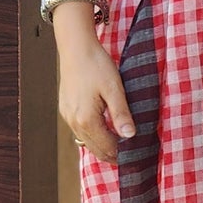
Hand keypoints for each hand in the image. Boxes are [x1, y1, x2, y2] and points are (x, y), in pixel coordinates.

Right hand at [58, 35, 136, 161]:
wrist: (75, 47)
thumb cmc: (96, 65)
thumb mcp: (114, 89)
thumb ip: (121, 114)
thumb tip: (130, 136)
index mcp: (87, 119)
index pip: (107, 147)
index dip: (123, 154)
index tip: (137, 155)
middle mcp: (74, 122)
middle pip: (96, 149)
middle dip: (113, 155)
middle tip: (131, 155)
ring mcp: (67, 117)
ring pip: (87, 142)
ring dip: (103, 146)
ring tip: (121, 145)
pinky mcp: (65, 110)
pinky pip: (80, 131)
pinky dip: (93, 136)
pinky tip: (105, 130)